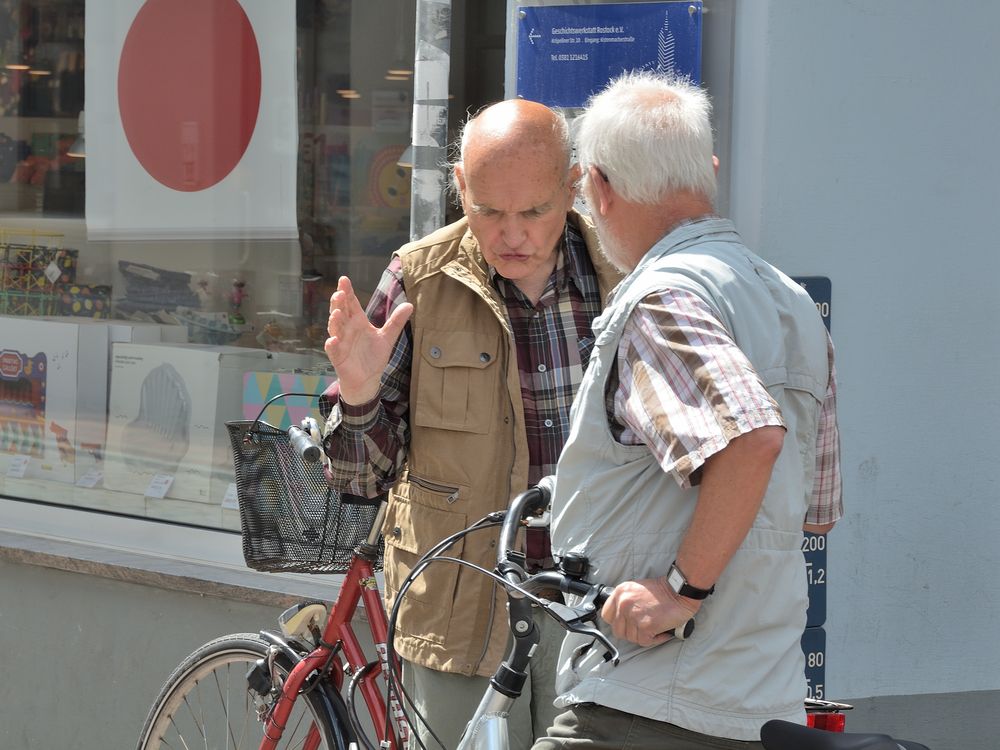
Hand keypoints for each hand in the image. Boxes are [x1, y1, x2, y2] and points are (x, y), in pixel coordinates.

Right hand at [324, 276, 412, 404]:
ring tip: (337, 312)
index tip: (344, 279)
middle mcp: (347, 329)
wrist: (368, 379)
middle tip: (340, 293)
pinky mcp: (338, 356)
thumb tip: (410, 305)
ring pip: (334, 328)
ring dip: (334, 320)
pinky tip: (333, 340)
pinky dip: (332, 344)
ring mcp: (341, 342)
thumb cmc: (373, 356)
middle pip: (340, 312)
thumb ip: (396, 321)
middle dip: (338, 302)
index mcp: (358, 322)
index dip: (347, 292)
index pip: (351, 303)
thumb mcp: (387, 337)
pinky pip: (332, 349)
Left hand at [600, 576, 700, 647]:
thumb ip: (625, 601)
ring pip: (631, 638)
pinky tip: (661, 632)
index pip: (606, 616)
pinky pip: (645, 641)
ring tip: (654, 628)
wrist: (679, 591)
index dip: (616, 622)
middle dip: (630, 632)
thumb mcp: (635, 589)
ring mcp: (634, 615)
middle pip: (618, 630)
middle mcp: (624, 603)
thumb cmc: (662, 591)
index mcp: (620, 593)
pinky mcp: (645, 626)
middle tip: (642, 629)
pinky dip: (654, 640)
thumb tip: (621, 617)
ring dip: (644, 636)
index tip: (626, 623)